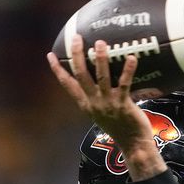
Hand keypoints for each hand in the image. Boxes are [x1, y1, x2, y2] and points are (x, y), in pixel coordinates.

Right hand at [46, 35, 165, 179]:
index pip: (68, 85)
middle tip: (77, 38)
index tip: (50, 55)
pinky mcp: (123, 104)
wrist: (133, 144)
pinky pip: (125, 84)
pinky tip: (132, 57)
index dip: (58, 70)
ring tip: (100, 43)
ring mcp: (108, 103)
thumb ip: (95, 98)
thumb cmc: (119, 127)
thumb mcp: (100, 113)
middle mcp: (94, 103)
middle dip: (77, 55)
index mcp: (86, 105)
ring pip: (101, 77)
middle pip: (81, 75)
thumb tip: (96, 78)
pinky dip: (128, 70)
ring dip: (100, 59)